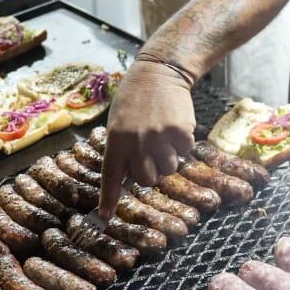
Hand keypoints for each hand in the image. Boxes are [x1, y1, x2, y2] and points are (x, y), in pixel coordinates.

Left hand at [99, 61, 195, 218]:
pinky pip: (185, 152)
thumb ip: (121, 150)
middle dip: (151, 173)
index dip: (108, 198)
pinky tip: (174, 126)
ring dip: (168, 159)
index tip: (105, 216)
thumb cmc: (135, 100)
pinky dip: (182, 144)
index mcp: (116, 140)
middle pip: (147, 180)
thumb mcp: (118, 124)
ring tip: (163, 137)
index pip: (111, 176)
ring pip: (169, 170)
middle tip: (151, 156)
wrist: (159, 72)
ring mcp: (159, 137)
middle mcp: (136, 141)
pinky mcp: (180, 132)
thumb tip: (126, 179)